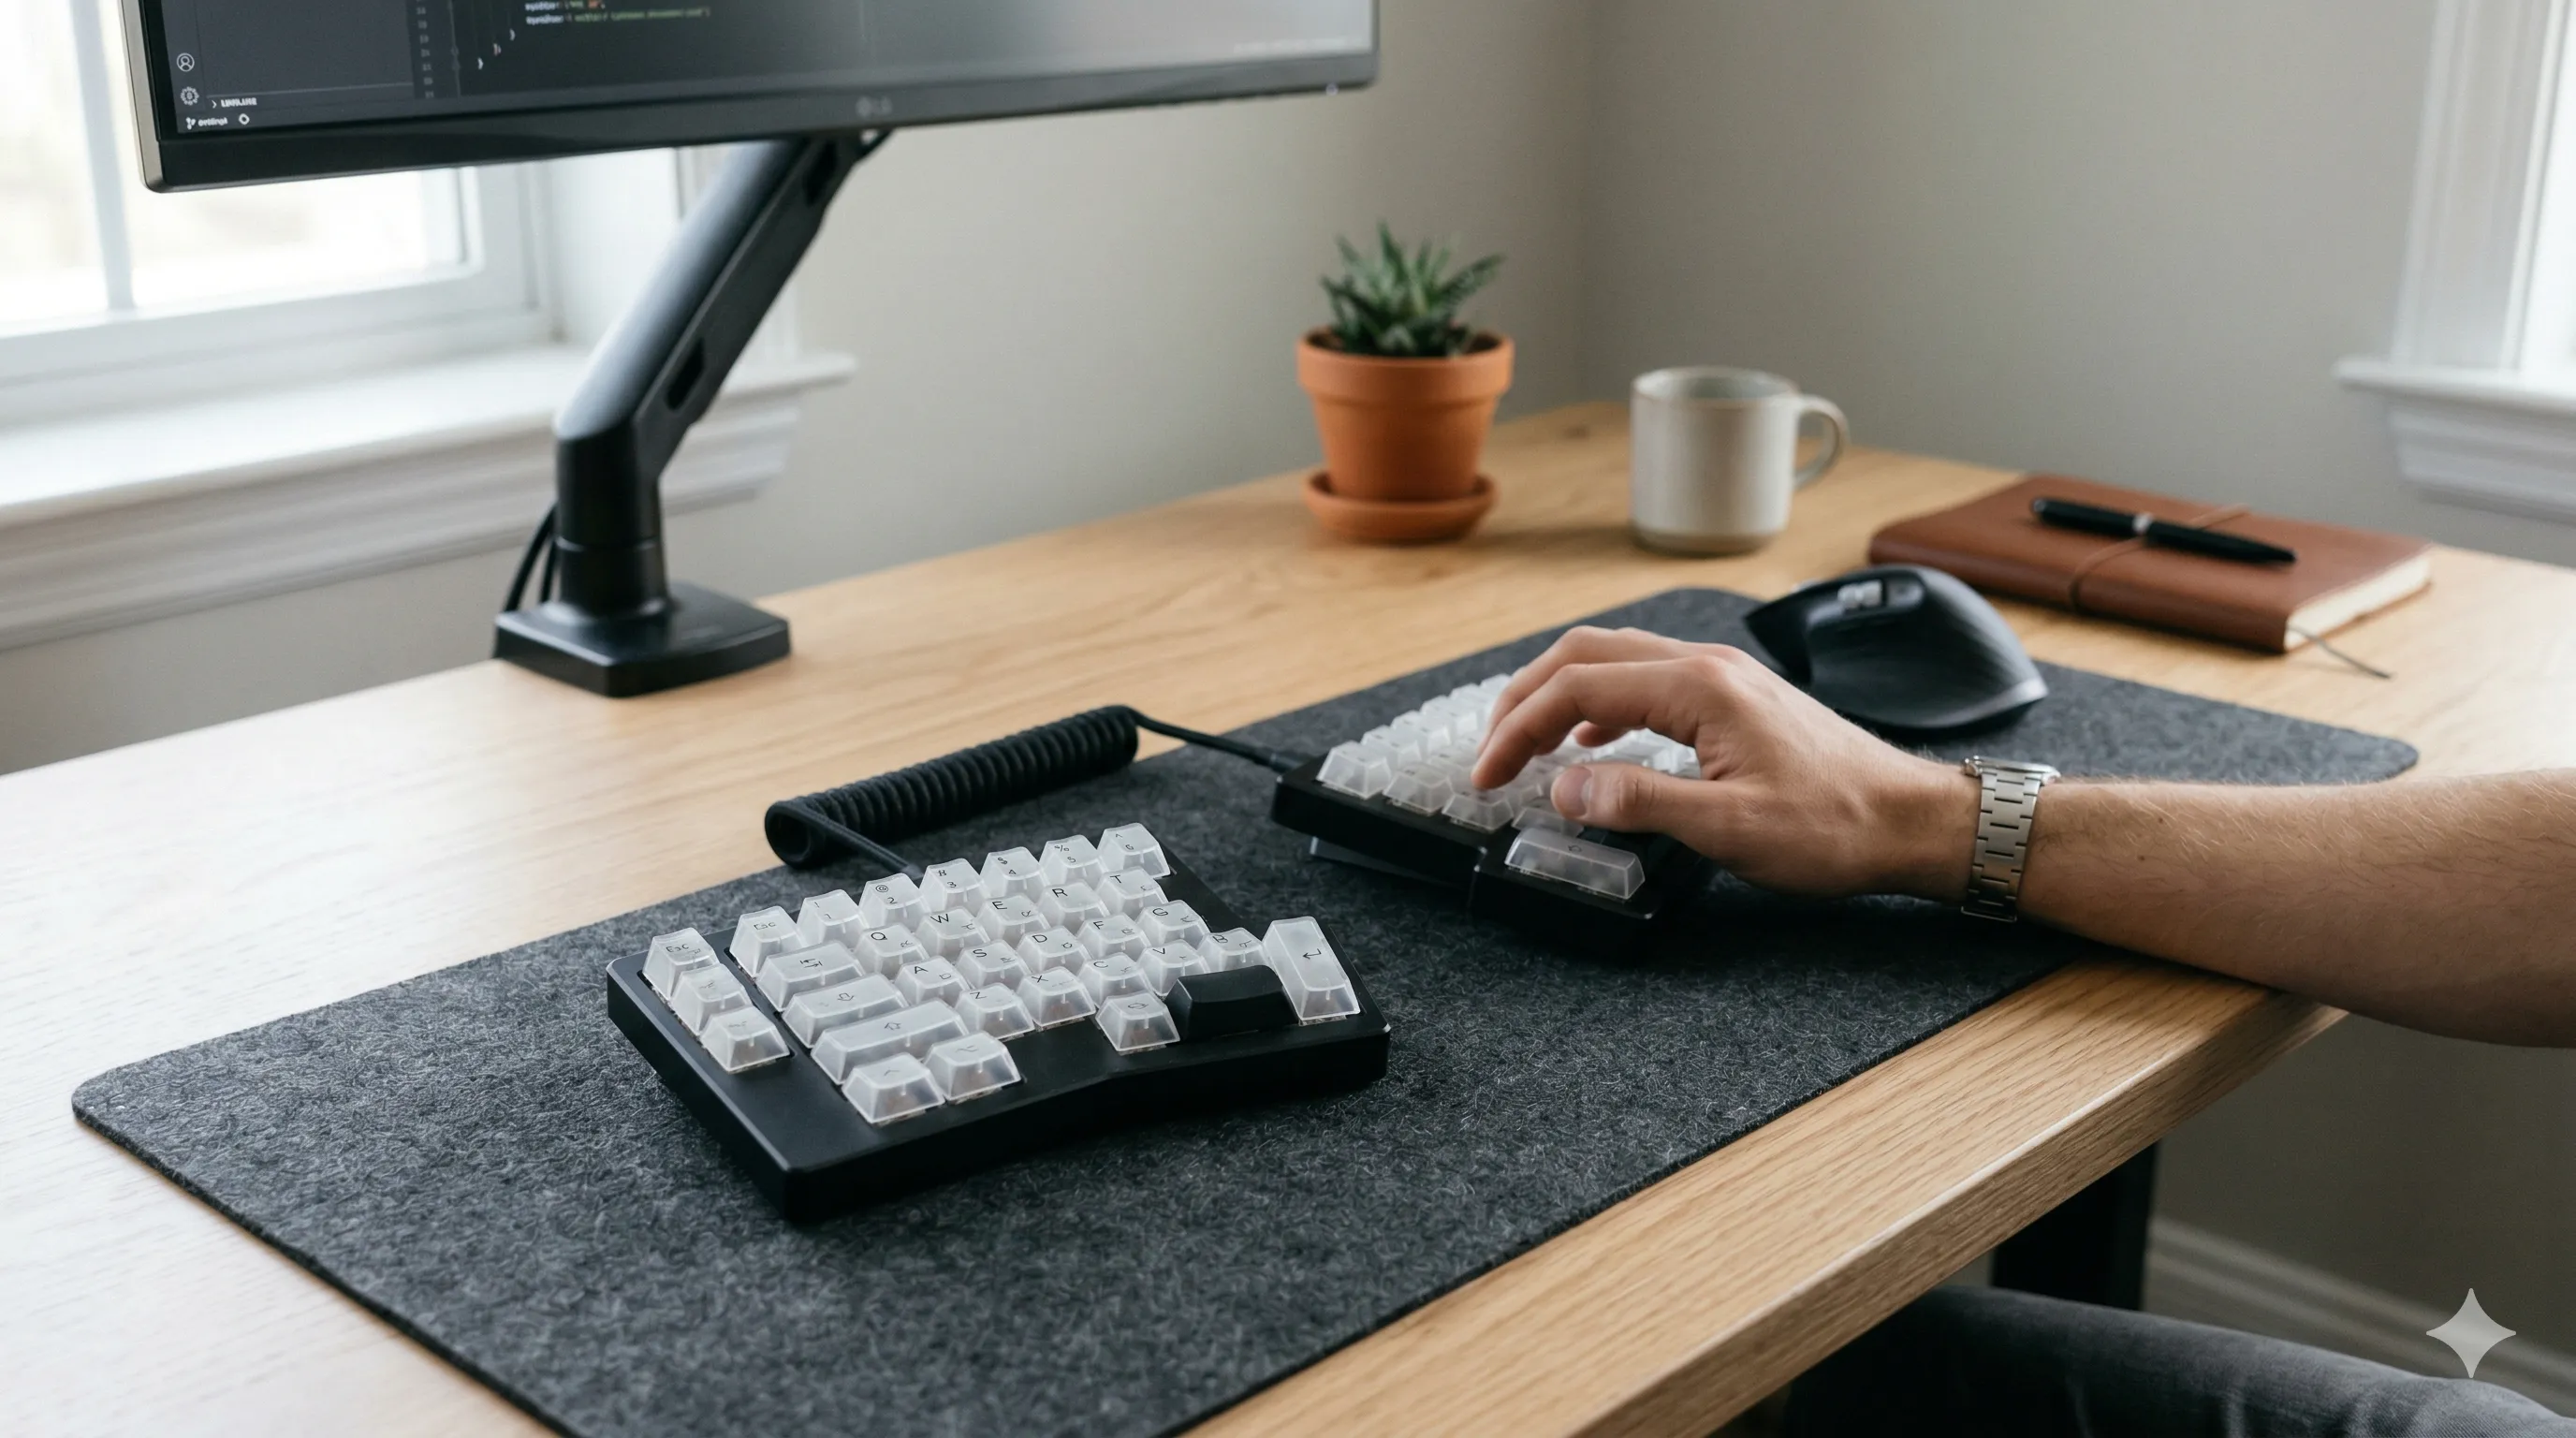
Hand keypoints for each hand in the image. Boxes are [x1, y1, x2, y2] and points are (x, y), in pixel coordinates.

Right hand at [1469, 627, 1977, 899]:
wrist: (1911, 820)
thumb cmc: (1836, 826)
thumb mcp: (1730, 828)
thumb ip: (1640, 802)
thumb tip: (1564, 789)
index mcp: (1699, 688)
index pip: (1577, 687)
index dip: (1518, 729)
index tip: (1485, 775)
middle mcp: (1707, 666)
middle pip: (1587, 654)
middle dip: (1525, 698)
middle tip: (1489, 752)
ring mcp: (1723, 677)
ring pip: (1616, 659)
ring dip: (1560, 693)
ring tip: (1525, 742)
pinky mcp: (1735, 698)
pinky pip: (1648, 680)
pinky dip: (1601, 703)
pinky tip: (1594, 741)